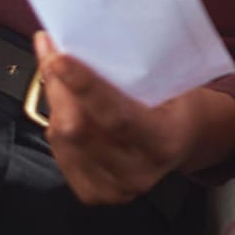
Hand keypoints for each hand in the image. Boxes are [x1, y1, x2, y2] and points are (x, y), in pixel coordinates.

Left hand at [33, 31, 234, 204]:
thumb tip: (88, 42)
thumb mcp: (173, 85)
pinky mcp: (93, 192)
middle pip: (79, 129)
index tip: (60, 57)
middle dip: (58, 87)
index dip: (84, 86)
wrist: (185, 140)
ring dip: (53, 101)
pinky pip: (59, 153)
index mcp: (164, 142)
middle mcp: (137, 171)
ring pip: (62, 140)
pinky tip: (63, 104)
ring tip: (55, 71)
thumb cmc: (178, 105)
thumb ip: (135, 72)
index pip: (116, 117)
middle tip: (50, 51)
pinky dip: (56, 122)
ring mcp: (113, 187)